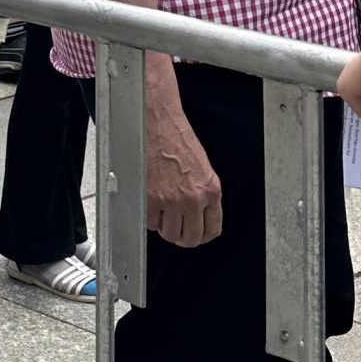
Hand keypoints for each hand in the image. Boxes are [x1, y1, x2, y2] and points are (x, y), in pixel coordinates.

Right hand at [145, 67, 222, 247]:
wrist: (157, 122)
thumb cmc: (176, 137)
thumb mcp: (202, 167)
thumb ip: (203, 193)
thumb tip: (198, 215)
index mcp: (211, 190)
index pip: (212, 230)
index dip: (202, 235)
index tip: (196, 234)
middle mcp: (193, 198)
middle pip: (190, 239)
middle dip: (182, 236)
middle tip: (175, 227)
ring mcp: (171, 201)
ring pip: (168, 233)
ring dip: (163, 225)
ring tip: (161, 209)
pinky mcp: (149, 199)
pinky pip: (150, 223)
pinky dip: (148, 216)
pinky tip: (150, 200)